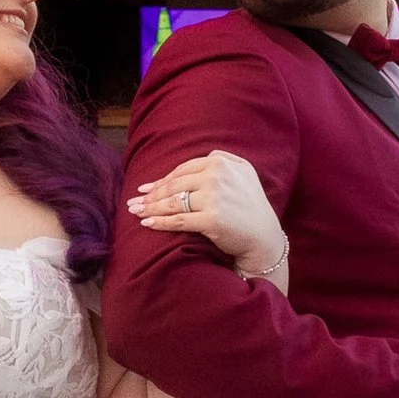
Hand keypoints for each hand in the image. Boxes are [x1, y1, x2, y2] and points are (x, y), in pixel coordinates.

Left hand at [127, 149, 287, 285]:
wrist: (264, 236)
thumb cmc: (251, 206)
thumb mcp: (243, 173)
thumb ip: (221, 161)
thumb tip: (188, 166)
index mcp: (222, 161)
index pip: (183, 170)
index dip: (162, 180)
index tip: (146, 188)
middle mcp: (218, 176)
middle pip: (175, 185)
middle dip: (151, 195)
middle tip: (134, 202)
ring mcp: (214, 197)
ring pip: (173, 202)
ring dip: (150, 208)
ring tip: (136, 212)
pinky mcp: (211, 219)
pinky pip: (178, 220)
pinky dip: (160, 222)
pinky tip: (147, 223)